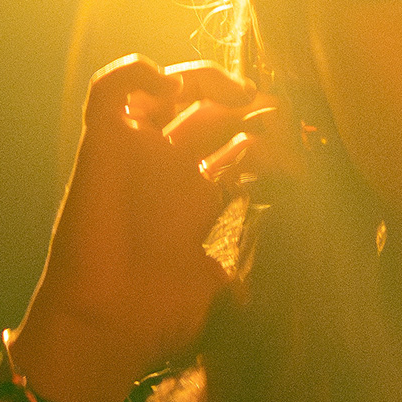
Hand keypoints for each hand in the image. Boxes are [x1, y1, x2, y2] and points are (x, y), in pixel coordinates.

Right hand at [10, 57, 283, 401]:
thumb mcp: (216, 293)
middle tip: (275, 115)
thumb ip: (245, 281)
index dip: (272, 144)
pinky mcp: (103, 144)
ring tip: (234, 95)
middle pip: (213, 111)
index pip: (240, 148)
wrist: (103, 328)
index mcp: (198, 197)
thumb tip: (278, 287)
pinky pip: (109, 88)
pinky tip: (168, 89)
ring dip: (206, 81)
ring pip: (170, 87)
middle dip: (249, 107)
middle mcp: (169, 169)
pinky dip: (135, 72)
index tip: (298, 161)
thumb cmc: (155, 318)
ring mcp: (137, 155)